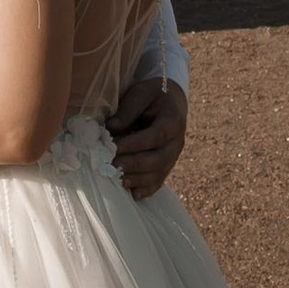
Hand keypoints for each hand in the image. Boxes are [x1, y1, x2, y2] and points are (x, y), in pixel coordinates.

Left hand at [108, 75, 187, 202]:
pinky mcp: (167, 165)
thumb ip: (127, 110)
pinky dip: (147, 189)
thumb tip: (111, 128)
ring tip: (119, 181)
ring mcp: (173, 155)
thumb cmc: (153, 95)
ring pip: (159, 173)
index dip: (135, 144)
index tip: (114, 148)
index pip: (155, 136)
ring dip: (139, 179)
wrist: (171, 101)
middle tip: (113, 166)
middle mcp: (177, 141)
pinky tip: (133, 194)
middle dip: (135, 164)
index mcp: (173, 120)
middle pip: (159, 158)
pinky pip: (159, 180)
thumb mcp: (141, 93)